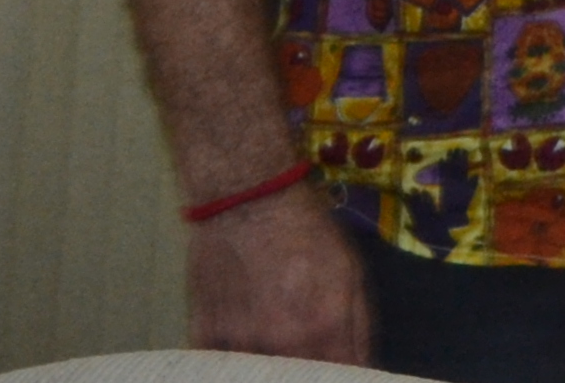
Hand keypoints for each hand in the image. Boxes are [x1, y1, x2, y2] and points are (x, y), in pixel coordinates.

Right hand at [187, 179, 367, 362]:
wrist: (248, 199)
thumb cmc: (307, 231)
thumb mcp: (351, 271)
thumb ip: (357, 328)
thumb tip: (361, 370)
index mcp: (323, 327)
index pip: (338, 379)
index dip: (341, 382)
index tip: (338, 378)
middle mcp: (280, 342)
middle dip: (305, 380)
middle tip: (307, 365)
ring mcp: (238, 342)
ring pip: (258, 378)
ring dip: (269, 374)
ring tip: (276, 347)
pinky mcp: (204, 335)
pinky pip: (219, 370)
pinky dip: (232, 370)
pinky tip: (244, 354)